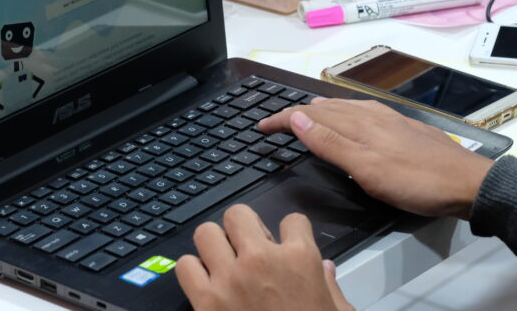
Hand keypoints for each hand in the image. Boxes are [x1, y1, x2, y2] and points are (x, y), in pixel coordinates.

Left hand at [176, 204, 352, 310]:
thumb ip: (331, 287)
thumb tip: (326, 268)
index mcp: (300, 260)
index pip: (292, 220)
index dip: (290, 233)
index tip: (286, 244)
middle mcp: (262, 260)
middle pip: (238, 214)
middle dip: (243, 229)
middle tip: (248, 249)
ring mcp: (230, 279)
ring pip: (206, 233)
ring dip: (214, 247)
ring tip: (224, 264)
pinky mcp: (205, 302)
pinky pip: (185, 266)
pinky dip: (193, 273)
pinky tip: (207, 285)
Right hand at [258, 99, 492, 218]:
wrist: (469, 184)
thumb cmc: (417, 181)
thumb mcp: (366, 168)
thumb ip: (330, 143)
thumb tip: (297, 118)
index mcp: (358, 123)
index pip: (309, 115)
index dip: (282, 119)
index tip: (261, 126)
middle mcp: (371, 114)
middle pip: (324, 108)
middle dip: (296, 113)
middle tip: (276, 122)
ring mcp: (389, 119)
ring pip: (343, 108)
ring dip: (319, 111)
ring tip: (305, 114)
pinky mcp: (402, 127)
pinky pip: (361, 112)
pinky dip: (342, 114)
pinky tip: (350, 120)